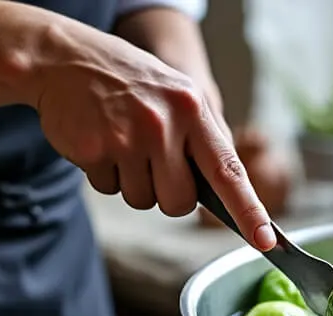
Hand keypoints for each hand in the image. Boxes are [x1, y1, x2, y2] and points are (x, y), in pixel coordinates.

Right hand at [27, 24, 273, 250]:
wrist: (67, 59)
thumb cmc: (133, 83)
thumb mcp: (179, 95)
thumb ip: (206, 138)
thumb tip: (231, 191)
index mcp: (193, 108)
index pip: (229, 170)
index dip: (249, 210)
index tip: (265, 241)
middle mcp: (163, 124)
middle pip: (179, 202)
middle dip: (167, 193)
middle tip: (152, 159)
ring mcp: (125, 137)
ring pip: (143, 201)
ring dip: (133, 182)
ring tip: (123, 142)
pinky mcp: (92, 150)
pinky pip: (109, 190)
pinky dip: (105, 174)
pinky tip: (100, 141)